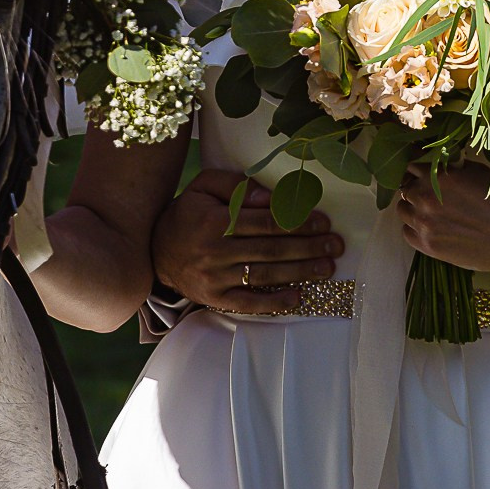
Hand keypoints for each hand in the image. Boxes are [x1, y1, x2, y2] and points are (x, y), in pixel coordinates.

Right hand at [152, 167, 342, 315]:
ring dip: (300, 272)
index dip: (298, 222)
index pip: (265, 222)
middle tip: (334, 245)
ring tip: (327, 268)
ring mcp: (214, 278)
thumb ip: (237, 185)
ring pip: (264, 274)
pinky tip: (298, 298)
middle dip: (308, 247)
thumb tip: (269, 196)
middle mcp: (214, 251)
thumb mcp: (204, 187)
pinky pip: (247, 303)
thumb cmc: (188, 213)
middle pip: (271, 249)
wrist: (155, 251)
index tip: (323, 221)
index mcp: (215, 220)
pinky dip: (273, 302)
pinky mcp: (214, 298)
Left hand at [395, 167, 489, 281]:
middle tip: (430, 193)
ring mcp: (425, 223)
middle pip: (404, 187)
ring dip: (412, 207)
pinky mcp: (428, 246)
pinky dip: (414, 228)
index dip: (418, 168)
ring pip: (402, 210)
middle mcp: (426, 197)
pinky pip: (406, 232)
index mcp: (440, 175)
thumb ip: (453, 167)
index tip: (424, 171)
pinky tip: (431, 227)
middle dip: (415, 187)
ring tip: (430, 211)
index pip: (411, 164)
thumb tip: (437, 162)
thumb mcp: (481, 173)